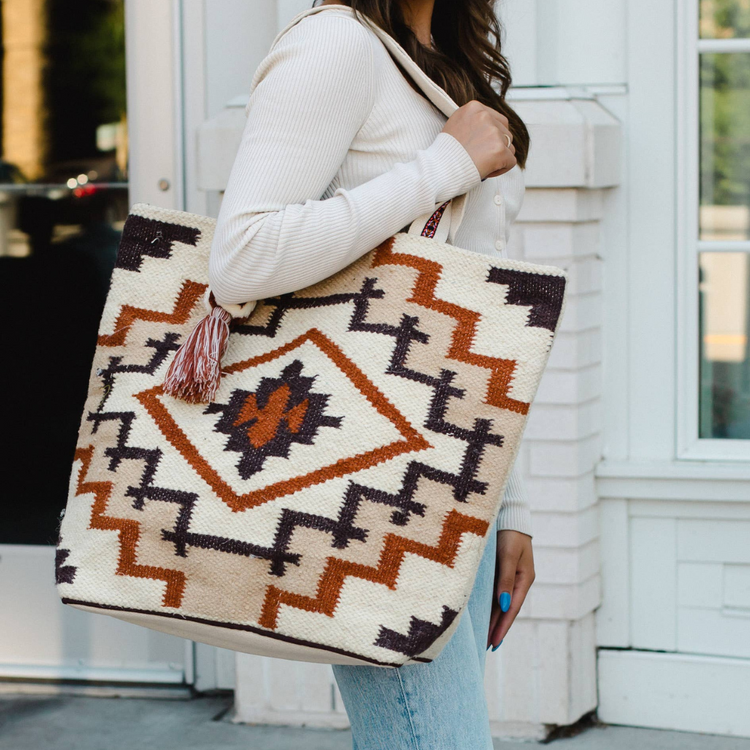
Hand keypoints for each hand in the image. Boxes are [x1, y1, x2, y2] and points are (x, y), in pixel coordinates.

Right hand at [441, 100, 516, 179]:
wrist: (439, 169)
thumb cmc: (445, 153)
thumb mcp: (456, 126)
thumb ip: (473, 122)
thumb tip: (490, 128)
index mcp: (474, 107)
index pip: (497, 120)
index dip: (490, 137)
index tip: (478, 147)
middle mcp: (485, 116)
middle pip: (505, 132)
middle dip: (496, 147)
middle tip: (479, 158)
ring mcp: (494, 132)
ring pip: (510, 147)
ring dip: (499, 158)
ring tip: (481, 164)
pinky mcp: (499, 150)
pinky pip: (511, 161)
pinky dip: (501, 169)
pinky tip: (487, 171)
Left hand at [487, 529, 534, 649]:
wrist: (509, 512)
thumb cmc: (509, 532)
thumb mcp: (508, 554)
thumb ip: (505, 578)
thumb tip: (503, 604)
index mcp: (525, 579)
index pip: (512, 609)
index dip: (502, 627)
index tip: (493, 644)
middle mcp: (518, 580)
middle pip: (506, 609)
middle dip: (497, 628)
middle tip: (486, 647)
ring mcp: (509, 575)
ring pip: (500, 602)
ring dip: (493, 618)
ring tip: (484, 636)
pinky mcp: (500, 568)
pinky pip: (494, 591)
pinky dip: (490, 604)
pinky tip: (483, 613)